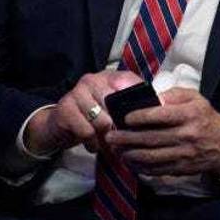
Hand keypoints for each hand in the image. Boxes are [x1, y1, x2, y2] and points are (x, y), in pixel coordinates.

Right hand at [24, 69, 142, 154]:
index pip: (129, 82)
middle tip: (122, 136)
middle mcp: (91, 80)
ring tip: (106, 141)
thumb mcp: (113, 106)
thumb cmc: (93, 115)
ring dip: (106, 137)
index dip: (138, 102)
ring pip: (102, 120)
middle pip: (115, 104)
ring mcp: (76, 93)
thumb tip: (161, 105)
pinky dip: (92, 143)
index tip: (141, 119)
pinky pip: (86, 131)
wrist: (58, 124)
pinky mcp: (65, 109)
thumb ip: (133, 102)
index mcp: (107, 76)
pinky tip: (92, 143)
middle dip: (120, 124)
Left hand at [104, 87, 219, 176]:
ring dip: (130, 153)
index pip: (161, 116)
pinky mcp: (181, 168)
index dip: (140, 117)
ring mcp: (183, 154)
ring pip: (151, 156)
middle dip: (127, 138)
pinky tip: (129, 161)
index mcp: (190, 115)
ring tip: (116, 149)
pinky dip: (140, 166)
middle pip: (152, 138)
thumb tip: (151, 98)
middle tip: (110, 136)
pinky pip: (157, 169)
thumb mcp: (195, 98)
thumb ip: (173, 95)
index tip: (125, 118)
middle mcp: (187, 135)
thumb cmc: (205, 117)